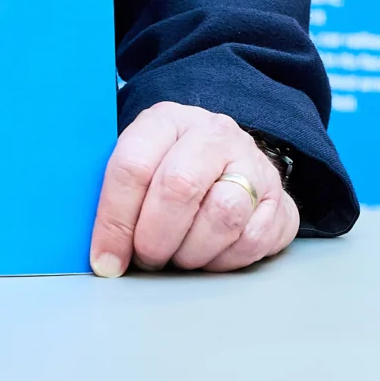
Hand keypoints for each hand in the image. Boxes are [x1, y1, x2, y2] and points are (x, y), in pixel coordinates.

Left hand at [89, 102, 298, 276]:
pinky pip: (253, 240)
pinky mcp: (279, 198)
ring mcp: (251, 163)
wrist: (229, 160)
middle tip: (146, 259)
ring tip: (179, 256)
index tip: (106, 259)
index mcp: (167, 120)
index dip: (114, 219)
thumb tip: (100, 251)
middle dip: (155, 238)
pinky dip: (225, 260)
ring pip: (222, 215)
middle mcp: (213, 134)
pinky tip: (210, 255)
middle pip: (179, 187)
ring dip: (192, 252)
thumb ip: (116, 193)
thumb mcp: (140, 163)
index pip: (133, 165)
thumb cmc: (171, 168)